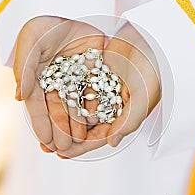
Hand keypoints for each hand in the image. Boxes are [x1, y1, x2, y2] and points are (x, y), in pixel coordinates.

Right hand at [14, 16, 104, 151]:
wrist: (72, 6)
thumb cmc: (45, 23)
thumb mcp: (30, 42)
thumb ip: (24, 70)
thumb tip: (18, 99)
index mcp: (38, 77)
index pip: (38, 105)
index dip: (40, 124)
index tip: (43, 141)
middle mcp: (56, 81)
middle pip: (56, 110)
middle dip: (58, 130)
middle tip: (61, 149)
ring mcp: (74, 78)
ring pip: (75, 106)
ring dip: (75, 125)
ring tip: (78, 143)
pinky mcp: (92, 72)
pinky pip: (92, 94)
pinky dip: (93, 109)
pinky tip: (95, 124)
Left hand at [57, 23, 160, 157]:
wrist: (149, 39)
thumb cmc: (152, 70)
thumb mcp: (143, 98)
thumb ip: (128, 121)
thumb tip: (112, 143)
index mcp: (123, 116)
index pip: (100, 137)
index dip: (81, 148)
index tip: (62, 154)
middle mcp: (110, 106)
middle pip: (85, 127)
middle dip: (65, 137)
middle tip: (46, 145)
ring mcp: (101, 91)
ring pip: (77, 109)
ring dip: (61, 119)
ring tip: (43, 128)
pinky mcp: (93, 75)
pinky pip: (75, 89)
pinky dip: (63, 97)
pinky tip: (47, 102)